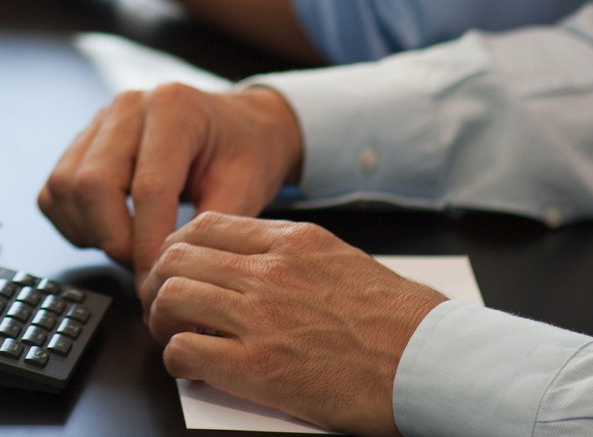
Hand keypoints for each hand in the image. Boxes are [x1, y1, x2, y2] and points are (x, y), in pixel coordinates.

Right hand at [39, 84, 302, 275]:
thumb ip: (211, 228)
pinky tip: (108, 232)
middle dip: (114, 239)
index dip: (147, 243)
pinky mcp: (80, 141)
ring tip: (128, 250)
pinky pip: (55, 190)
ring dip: (91, 231)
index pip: (148, 187)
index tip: (157, 280)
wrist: (237, 124)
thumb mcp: (246, 186)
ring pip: (65, 186)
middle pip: (93, 183)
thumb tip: (173, 275)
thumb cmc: (244, 152)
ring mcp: (98, 121)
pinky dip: (73, 222)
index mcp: (173, 107)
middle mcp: (127, 106)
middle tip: (142, 269)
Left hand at [140, 213, 445, 436]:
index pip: (204, 225)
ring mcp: (260, 317)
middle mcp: (269, 270)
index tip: (176, 267)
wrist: (434, 364)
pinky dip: (176, 360)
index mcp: (291, 241)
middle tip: (162, 304)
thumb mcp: (342, 260)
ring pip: (171, 297)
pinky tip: (191, 368)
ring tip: (172, 335)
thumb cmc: (402, 321)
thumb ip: (292, 256)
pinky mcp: (258, 366)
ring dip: (161, 319)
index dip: (178, 247)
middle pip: (177, 257)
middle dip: (158, 282)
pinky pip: (185, 350)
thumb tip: (251, 263)